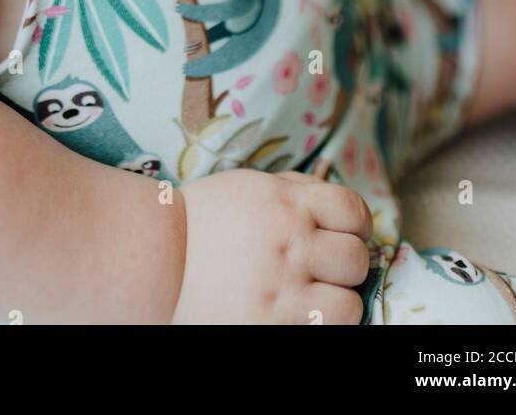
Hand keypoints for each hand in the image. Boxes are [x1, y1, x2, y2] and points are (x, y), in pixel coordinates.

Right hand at [170, 170, 372, 324]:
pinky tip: (299, 314)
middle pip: (356, 258)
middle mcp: (290, 243)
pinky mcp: (273, 325)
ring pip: (350, 303)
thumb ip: (297, 191)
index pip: (352, 210)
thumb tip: (340, 208)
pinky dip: (319, 323)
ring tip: (314, 296)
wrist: (159, 259)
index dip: (356, 223)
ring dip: (338, 300)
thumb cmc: (205, 219)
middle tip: (323, 267)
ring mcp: (283, 289)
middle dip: (345, 262)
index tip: (343, 232)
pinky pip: (324, 329)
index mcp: (286, 203)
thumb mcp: (251, 187)